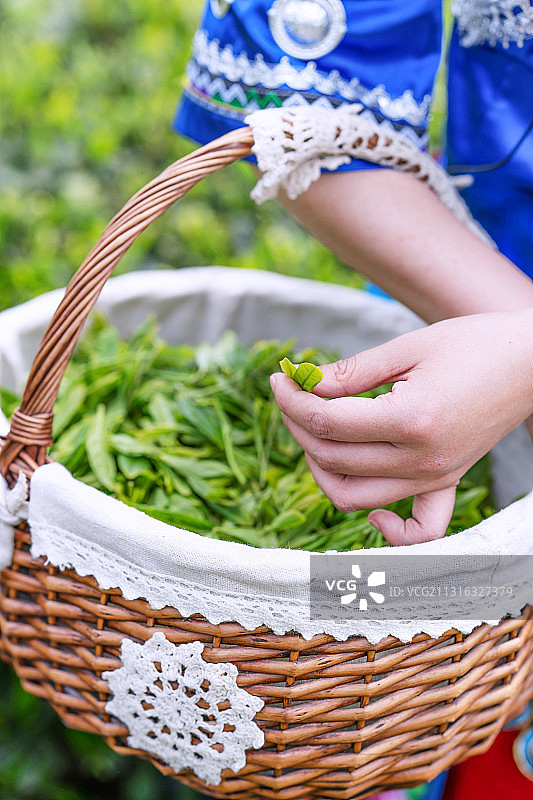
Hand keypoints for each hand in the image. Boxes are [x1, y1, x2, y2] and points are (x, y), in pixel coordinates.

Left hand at [270, 310, 532, 544]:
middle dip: (298, 424)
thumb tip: (304, 384)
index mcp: (410, 419)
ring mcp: (435, 477)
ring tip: (314, 433)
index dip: (292, 400)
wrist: (530, 362)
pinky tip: (369, 509)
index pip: (326, 422)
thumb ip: (351, 373)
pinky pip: (419, 529)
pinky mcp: (447, 482)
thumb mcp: (408, 347)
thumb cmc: (473, 344)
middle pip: (331, 458)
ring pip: (353, 498)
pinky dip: (388, 530)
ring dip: (321, 469)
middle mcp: (421, 459)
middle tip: (292, 395)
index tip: (281, 379)